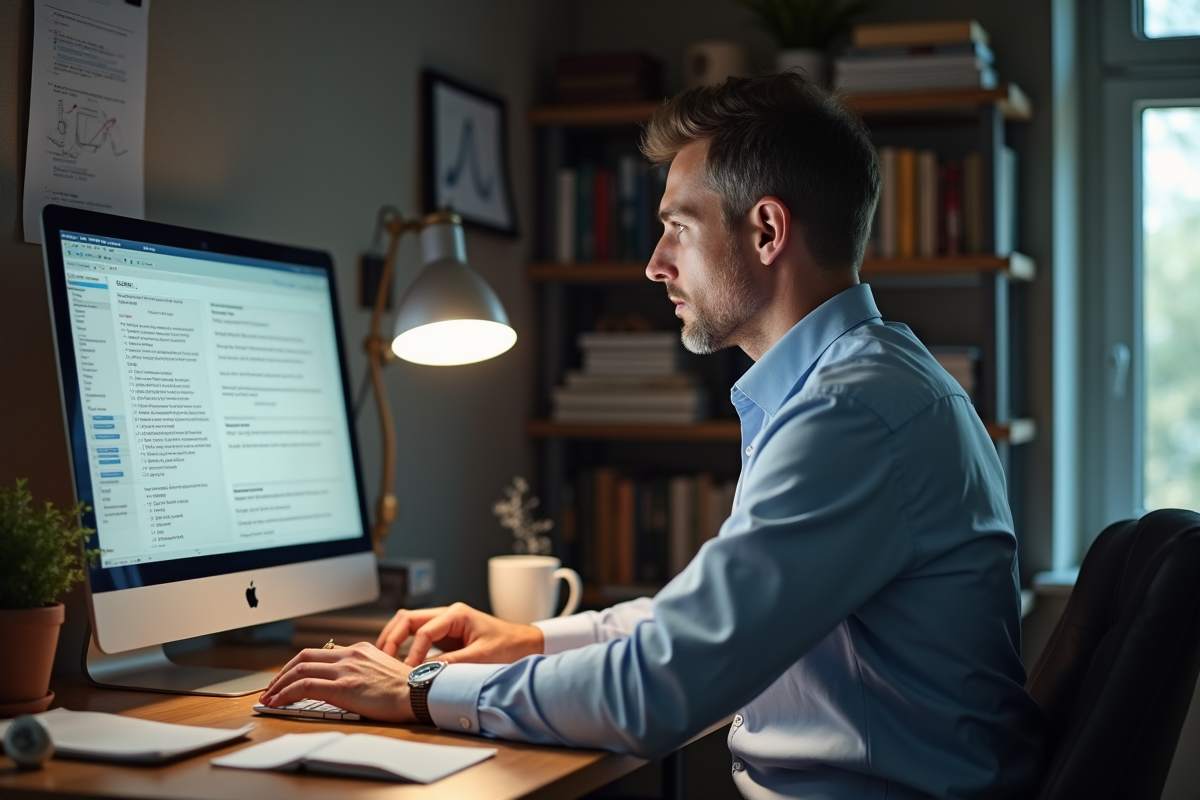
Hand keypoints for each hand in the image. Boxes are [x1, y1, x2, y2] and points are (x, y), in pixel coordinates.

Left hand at [260, 642, 414, 722]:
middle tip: (271, 688)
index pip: (319, 652)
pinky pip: (305, 686)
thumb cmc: (408, 688)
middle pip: (303, 657)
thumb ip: (363, 670)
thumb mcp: (383, 670)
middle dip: (282, 673)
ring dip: (278, 685)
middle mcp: (350, 655)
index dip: (297, 665)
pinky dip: (286, 693)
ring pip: (299, 670)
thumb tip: (348, 682)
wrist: (421, 692)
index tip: (288, 678)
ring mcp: (346, 669)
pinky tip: (279, 703)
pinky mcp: (344, 686)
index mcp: (359, 650)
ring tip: (269, 698)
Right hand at [377, 602, 544, 666]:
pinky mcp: (445, 635)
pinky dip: (405, 644)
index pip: (424, 631)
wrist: (526, 644)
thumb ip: (453, 664)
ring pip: (409, 623)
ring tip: (384, 659)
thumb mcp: (482, 657)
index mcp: (456, 614)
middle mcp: (447, 614)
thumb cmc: (509, 647)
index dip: (414, 653)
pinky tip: (398, 660)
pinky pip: (417, 635)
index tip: (409, 673)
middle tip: (382, 660)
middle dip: (392, 638)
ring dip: (394, 638)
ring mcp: (444, 623)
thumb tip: (425, 674)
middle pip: (408, 619)